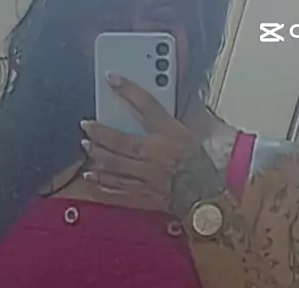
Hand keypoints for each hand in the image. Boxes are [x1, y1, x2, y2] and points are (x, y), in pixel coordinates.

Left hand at [80, 75, 226, 218]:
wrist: (212, 197)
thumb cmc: (210, 166)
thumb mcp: (205, 132)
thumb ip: (193, 115)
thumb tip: (191, 102)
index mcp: (170, 135)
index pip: (146, 106)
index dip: (128, 90)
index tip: (112, 78)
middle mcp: (154, 156)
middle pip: (120, 141)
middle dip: (100, 133)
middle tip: (86, 126)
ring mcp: (147, 178)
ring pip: (115, 166)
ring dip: (98, 156)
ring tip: (86, 149)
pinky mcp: (145, 197)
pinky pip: (119, 191)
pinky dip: (104, 184)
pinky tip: (92, 178)